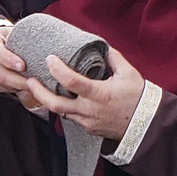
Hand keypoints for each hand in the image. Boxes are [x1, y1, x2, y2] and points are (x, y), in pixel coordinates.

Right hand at [0, 25, 32, 95]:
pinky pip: (1, 89)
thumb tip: (40, 43)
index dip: (9, 60)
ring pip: (1, 84)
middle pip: (0, 74)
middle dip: (18, 80)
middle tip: (34, 82)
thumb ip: (19, 37)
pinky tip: (23, 86)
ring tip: (33, 85)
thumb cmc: (0, 39)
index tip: (23, 66)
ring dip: (18, 86)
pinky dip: (14, 88)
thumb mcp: (7, 33)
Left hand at [25, 46, 145, 142]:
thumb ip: (113, 58)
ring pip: (60, 112)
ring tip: (39, 88)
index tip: (50, 59)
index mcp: (98, 94)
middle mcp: (89, 110)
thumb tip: (101, 46)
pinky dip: (63, 108)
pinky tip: (59, 98)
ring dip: (48, 100)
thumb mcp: (128, 73)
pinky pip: (71, 118)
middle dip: (38, 92)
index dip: (57, 69)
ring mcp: (87, 122)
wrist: (146, 123)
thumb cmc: (138, 97)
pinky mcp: (88, 129)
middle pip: (55, 104)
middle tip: (29, 80)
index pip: (71, 81)